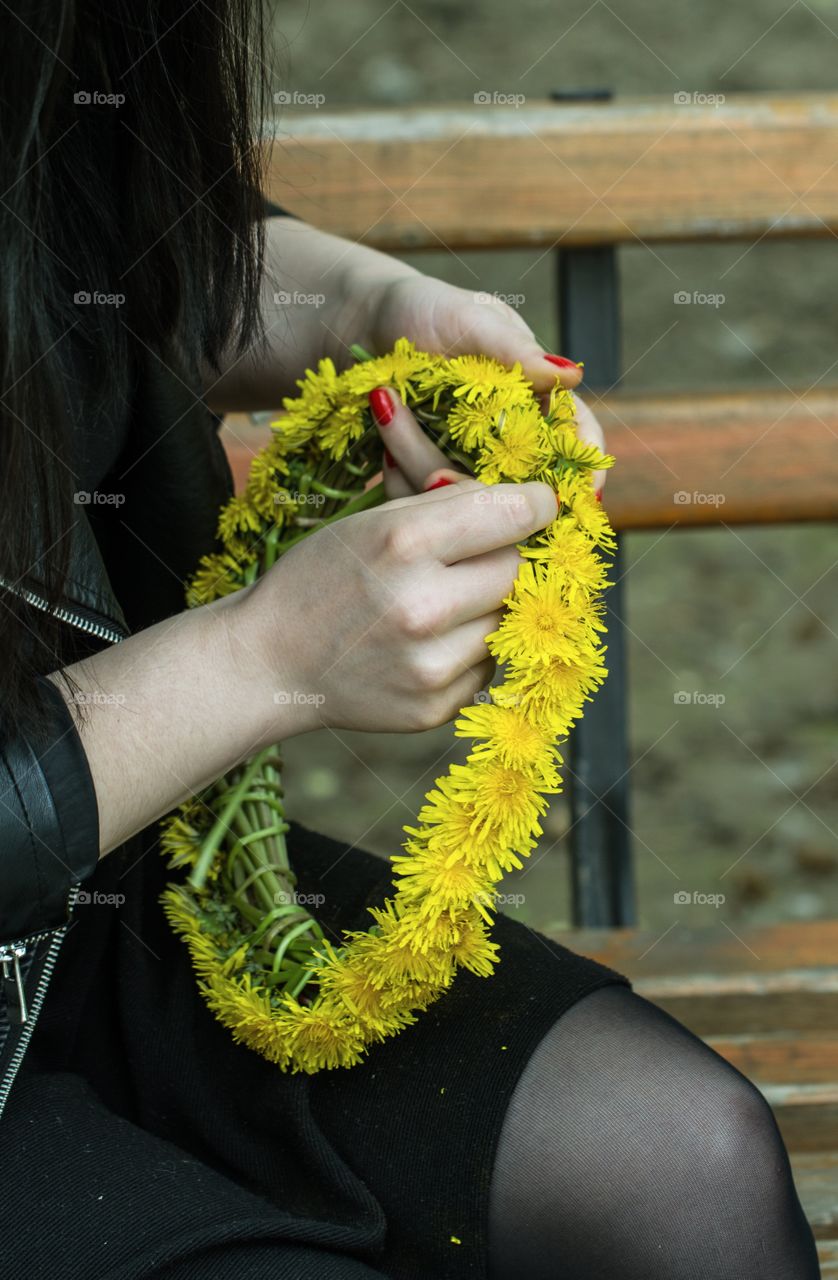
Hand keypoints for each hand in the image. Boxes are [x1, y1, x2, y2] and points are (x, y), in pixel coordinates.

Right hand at [243, 479, 558, 735]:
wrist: (270, 661)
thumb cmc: (321, 578)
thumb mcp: (370, 521)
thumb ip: (445, 503)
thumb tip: (526, 495)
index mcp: (404, 543)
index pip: (513, 514)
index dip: (536, 504)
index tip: (541, 504)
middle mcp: (422, 606)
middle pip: (517, 569)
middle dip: (504, 556)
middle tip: (470, 559)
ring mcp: (430, 665)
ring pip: (507, 620)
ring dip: (487, 607)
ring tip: (439, 605)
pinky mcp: (434, 707)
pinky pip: (487, 665)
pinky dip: (469, 651)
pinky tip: (428, 644)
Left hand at [353, 271, 608, 494]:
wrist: (363, 321)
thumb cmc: (426, 310)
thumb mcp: (470, 320)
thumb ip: (516, 351)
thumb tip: (572, 377)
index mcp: (535, 394)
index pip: (576, 436)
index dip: (586, 466)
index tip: (586, 490)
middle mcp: (509, 434)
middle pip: (527, 483)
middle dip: (502, 492)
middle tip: (454, 477)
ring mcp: (468, 458)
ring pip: (472, 496)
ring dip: (431, 470)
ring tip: (389, 412)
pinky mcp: (429, 471)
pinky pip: (428, 496)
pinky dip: (407, 478)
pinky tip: (383, 447)